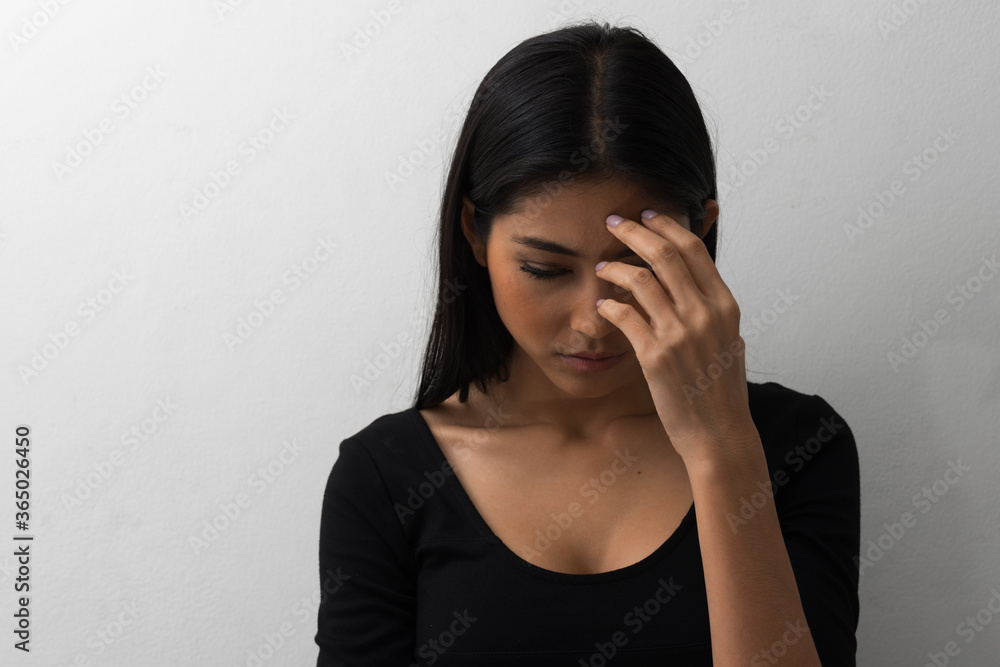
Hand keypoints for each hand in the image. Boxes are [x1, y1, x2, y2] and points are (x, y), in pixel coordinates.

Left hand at [596, 208, 756, 468]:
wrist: (719, 433)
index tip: (647, 216)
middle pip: (664, 255)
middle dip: (634, 232)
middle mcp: (704, 313)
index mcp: (725, 305)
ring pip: (640, 281)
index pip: (693, 249)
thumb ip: (713, 311)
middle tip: (613, 223)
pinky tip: (602, 305)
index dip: (666, 226)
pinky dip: (609, 305)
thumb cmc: (722, 390)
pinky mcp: (655, 355)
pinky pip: (624, 315)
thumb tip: (698, 287)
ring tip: (601, 267)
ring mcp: (680, 333)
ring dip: (614, 268)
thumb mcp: (729, 340)